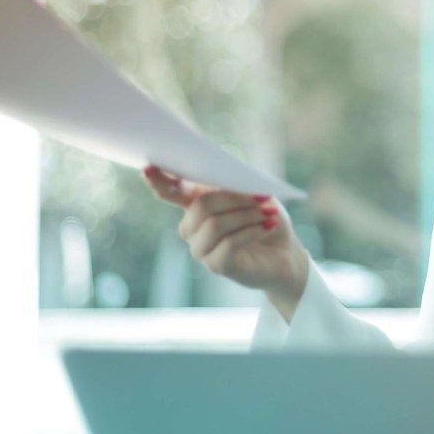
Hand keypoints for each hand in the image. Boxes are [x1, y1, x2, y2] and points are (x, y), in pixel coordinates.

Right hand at [142, 165, 308, 319]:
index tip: (148, 168)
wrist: (284, 253)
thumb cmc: (265, 218)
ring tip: (268, 213)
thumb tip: (226, 175)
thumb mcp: (255, 195)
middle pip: (200, 206)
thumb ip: (236, 185)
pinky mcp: (216, 265)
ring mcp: (201, 248)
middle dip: (234, 199)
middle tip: (263, 197)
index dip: (158, 181)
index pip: (170, 192)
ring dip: (246, 216)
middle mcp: (192, 227)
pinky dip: (252, 231)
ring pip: (214, 225)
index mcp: (196, 204)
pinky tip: (267, 226)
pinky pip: (229, 244)